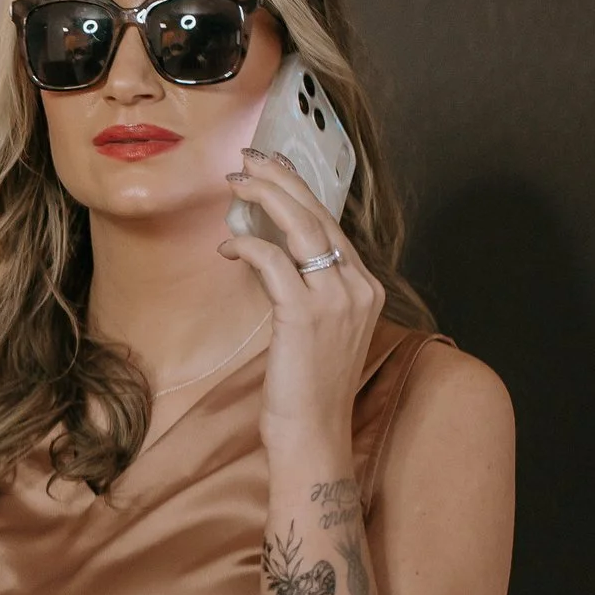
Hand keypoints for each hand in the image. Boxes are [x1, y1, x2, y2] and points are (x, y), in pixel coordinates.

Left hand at [221, 152, 385, 453]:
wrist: (314, 434)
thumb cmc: (309, 388)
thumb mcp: (318, 329)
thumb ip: (306, 290)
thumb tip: (271, 253)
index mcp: (365, 287)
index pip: (331, 224)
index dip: (300, 191)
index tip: (272, 169)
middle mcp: (358, 287)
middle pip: (319, 214)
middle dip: (281, 179)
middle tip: (249, 159)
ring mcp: (337, 299)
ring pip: (302, 227)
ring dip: (266, 197)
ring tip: (237, 182)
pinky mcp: (305, 315)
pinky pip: (274, 262)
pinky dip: (248, 246)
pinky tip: (229, 248)